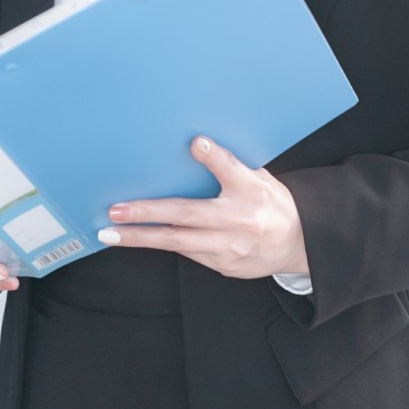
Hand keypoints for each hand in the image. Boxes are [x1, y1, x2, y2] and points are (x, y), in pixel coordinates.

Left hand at [98, 136, 308, 279]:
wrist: (298, 244)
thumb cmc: (270, 203)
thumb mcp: (259, 177)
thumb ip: (229, 166)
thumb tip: (193, 143)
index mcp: (252, 190)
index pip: (232, 169)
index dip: (215, 156)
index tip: (196, 143)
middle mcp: (240, 219)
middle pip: (187, 215)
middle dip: (147, 213)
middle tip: (116, 210)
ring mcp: (230, 246)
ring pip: (177, 242)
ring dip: (140, 238)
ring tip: (109, 234)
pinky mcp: (223, 265)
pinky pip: (186, 252)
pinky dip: (160, 244)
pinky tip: (136, 239)